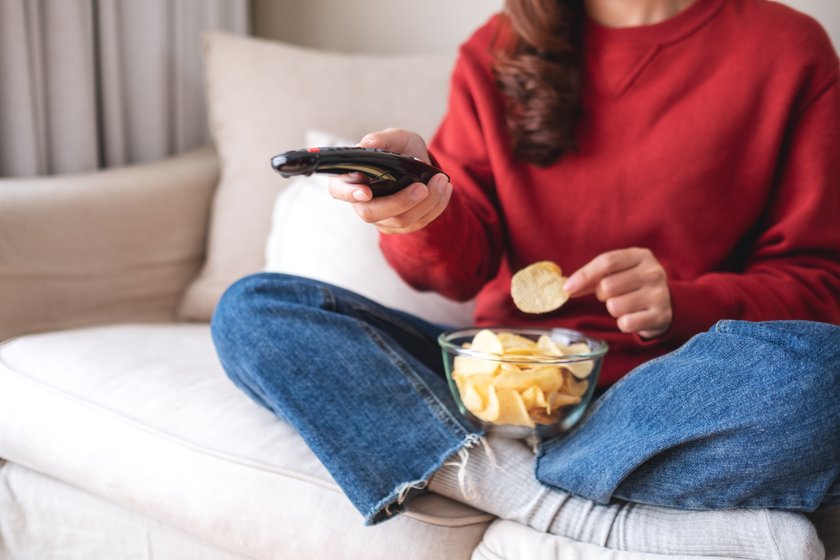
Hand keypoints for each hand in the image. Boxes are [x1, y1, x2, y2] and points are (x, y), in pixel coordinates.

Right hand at [327, 128, 452, 233]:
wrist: (421, 165)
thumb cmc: (401, 150)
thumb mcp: (396, 138)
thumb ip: (381, 139)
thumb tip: (367, 144)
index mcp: (351, 179)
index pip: (339, 190)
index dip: (349, 193)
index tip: (366, 191)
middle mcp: (362, 203)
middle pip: (371, 213)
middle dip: (399, 202)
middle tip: (422, 187)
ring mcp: (382, 218)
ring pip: (400, 221)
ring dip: (425, 203)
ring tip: (441, 180)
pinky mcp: (402, 226)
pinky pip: (419, 223)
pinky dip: (436, 206)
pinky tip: (444, 189)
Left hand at [564, 248, 672, 338]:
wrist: (665, 305)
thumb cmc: (632, 285)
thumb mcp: (617, 273)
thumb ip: (592, 277)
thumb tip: (568, 287)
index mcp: (641, 256)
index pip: (607, 261)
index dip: (584, 275)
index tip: (568, 288)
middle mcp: (653, 272)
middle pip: (607, 286)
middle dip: (602, 295)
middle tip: (613, 295)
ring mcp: (659, 294)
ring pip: (614, 306)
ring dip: (614, 309)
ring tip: (626, 305)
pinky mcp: (660, 316)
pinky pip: (626, 323)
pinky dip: (624, 323)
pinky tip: (634, 317)